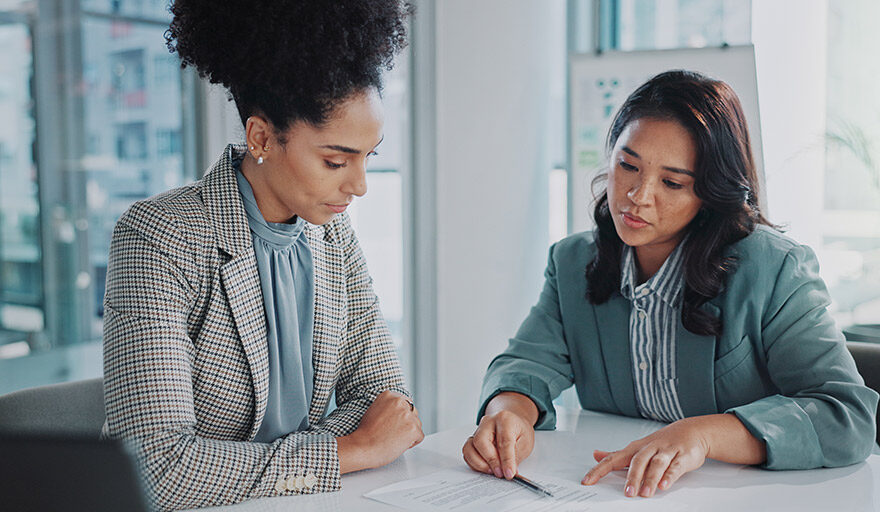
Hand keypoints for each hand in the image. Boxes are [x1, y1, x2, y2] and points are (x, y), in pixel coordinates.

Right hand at [337, 391, 423, 473]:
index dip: (401, 416)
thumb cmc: (365, 434)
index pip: (406, 403)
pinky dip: (412, 443)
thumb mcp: (374, 410)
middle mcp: (400, 402)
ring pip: (417, 425)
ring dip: (409, 434)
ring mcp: (408, 415)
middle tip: (393, 433)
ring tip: (393, 439)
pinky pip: (419, 437)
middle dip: (407, 424)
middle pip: (414, 414)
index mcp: (389, 396)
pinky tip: (398, 444)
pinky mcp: (414, 429)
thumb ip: (388, 407)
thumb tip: (398, 412)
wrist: (362, 447)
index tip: (394, 423)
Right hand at [461, 392, 537, 479]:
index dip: (507, 460)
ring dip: (480, 464)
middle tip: (500, 473)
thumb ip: (516, 457)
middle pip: (481, 441)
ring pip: (469, 448)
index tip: (509, 473)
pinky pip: (467, 453)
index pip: (504, 441)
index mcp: (505, 419)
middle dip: (490, 461)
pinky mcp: (472, 440)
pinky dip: (474, 464)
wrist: (513, 423)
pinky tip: (486, 468)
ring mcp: (478, 430)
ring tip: (492, 471)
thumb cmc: (519, 431)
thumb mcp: (526, 443)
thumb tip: (508, 472)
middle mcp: (488, 422)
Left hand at [582, 417, 709, 497]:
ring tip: (645, 492)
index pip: (613, 459)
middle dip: (632, 477)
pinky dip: (670, 475)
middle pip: (638, 461)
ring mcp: (666, 451)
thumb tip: (596, 455)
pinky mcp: (682, 456)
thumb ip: (616, 455)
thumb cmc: (660, 442)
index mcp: (635, 448)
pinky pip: (675, 466)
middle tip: (627, 493)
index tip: (587, 481)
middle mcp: (649, 448)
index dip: (599, 470)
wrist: (690, 431)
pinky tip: (664, 485)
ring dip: (650, 478)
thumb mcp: (636, 448)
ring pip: (656, 463)